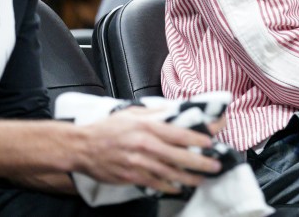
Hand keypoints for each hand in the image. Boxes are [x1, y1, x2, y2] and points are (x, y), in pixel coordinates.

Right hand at [77, 108, 225, 193]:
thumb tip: (176, 110)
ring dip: (188, 177)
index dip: (197, 138)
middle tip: (215, 165)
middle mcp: (144, 145)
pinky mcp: (131, 176)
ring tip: (202, 179)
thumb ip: (155, 112)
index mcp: (147, 126)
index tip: (211, 142)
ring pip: (169, 172)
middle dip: (200, 161)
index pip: (178, 133)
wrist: (83, 146)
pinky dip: (168, 187)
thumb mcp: (132, 113)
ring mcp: (138, 163)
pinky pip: (154, 183)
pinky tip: (179, 188)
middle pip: (178, 155)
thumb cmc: (107, 128)